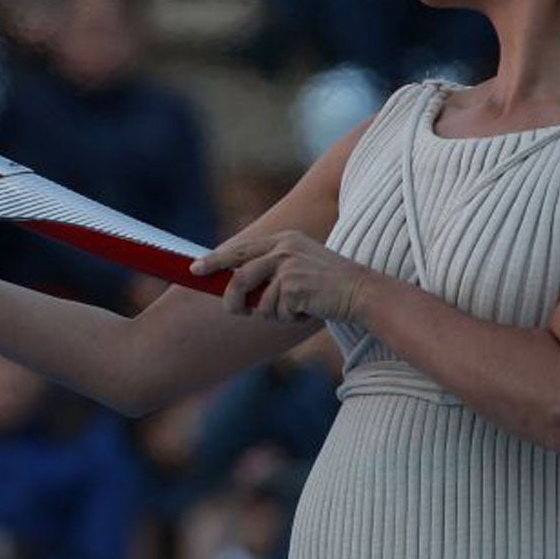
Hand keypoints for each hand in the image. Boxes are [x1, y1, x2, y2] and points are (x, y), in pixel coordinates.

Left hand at [188, 230, 375, 323]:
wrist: (363, 292)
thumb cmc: (331, 287)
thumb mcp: (300, 269)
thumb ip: (272, 272)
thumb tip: (236, 288)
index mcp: (284, 240)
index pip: (240, 249)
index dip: (215, 260)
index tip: (196, 269)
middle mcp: (283, 248)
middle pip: (239, 275)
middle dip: (231, 298)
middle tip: (233, 311)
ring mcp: (287, 265)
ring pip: (258, 301)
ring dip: (273, 314)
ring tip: (296, 311)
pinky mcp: (293, 285)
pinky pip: (277, 312)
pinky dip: (290, 319)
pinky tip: (308, 312)